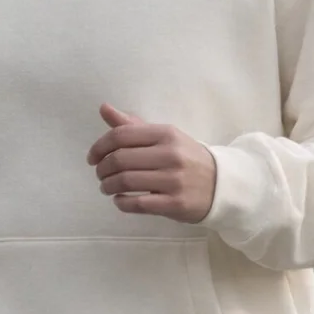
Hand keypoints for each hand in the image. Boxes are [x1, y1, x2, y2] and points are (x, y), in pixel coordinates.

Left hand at [86, 103, 216, 221]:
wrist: (222, 184)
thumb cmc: (186, 158)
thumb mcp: (164, 137)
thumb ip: (133, 126)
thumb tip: (104, 108)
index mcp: (166, 134)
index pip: (121, 136)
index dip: (99, 147)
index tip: (92, 158)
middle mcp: (170, 155)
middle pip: (120, 160)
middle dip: (102, 169)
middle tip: (99, 174)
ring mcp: (173, 180)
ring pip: (126, 182)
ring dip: (108, 186)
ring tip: (107, 187)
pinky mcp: (175, 204)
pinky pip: (138, 204)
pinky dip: (121, 203)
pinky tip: (120, 200)